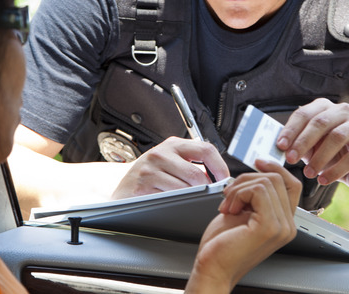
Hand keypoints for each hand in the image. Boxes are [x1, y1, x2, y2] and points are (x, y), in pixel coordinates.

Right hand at [112, 137, 229, 198]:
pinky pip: (170, 198)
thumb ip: (192, 163)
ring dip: (191, 199)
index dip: (220, 167)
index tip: (224, 180)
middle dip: (206, 190)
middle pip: (197, 174)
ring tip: (186, 201)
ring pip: (185, 189)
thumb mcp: (171, 161)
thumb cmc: (150, 178)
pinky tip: (171, 203)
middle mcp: (161, 153)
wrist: (124, 190)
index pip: (206, 150)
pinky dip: (176, 204)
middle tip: (208, 197)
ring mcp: (150, 169)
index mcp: (173, 144)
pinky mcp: (143, 185)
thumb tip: (219, 176)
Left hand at [185, 160, 300, 292]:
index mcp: (284, 222)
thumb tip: (259, 171)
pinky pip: (258, 190)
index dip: (276, 168)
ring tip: (228, 205)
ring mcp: (281, 227)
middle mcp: (288, 226)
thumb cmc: (223, 244)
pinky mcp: (269, 226)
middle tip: (230, 195)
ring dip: (239, 188)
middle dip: (247, 179)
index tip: (259, 162)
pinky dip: (238, 194)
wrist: (212, 267)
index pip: (292, 184)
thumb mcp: (244, 211)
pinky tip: (230, 210)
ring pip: (266, 181)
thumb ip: (257, 195)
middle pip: (278, 178)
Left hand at [276, 98, 348, 190]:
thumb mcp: (311, 149)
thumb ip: (296, 145)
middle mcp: (344, 111)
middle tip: (290, 159)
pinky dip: (335, 170)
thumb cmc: (332, 157)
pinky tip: (324, 180)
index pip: (305, 113)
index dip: (291, 130)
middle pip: (320, 122)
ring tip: (309, 173)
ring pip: (336, 137)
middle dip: (303, 142)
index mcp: (325, 107)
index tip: (280, 146)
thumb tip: (277, 148)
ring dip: (319, 158)